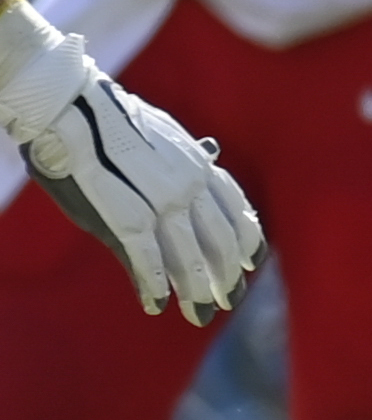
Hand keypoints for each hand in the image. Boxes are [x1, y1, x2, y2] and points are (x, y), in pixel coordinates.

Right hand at [0, 14, 263, 323]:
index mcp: (198, 166)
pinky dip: (154, 286)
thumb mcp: (161, 135)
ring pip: (191, 259)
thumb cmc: (107, 118)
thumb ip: (184, 160)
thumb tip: (210, 157)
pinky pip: (149, 261)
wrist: (71, 105)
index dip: (248, 240)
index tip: (253, 263)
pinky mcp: (130, 219)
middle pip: (221, 242)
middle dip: (225, 276)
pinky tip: (156, 304)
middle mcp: (190, 187)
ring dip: (196, 291)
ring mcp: (162, 204)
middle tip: (227, 300)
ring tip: (199, 314)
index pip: (237, 210)